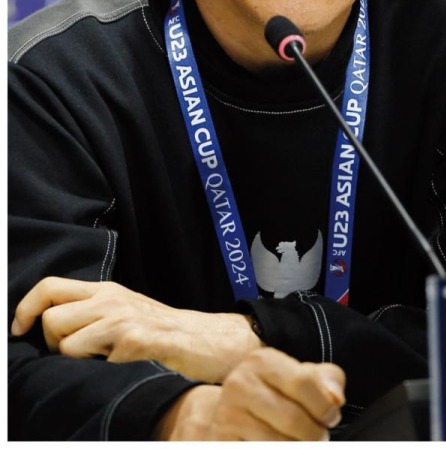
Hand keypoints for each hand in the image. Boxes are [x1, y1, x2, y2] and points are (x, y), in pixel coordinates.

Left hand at [11, 277, 262, 381]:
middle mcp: (112, 300)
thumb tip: (48, 328)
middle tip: (79, 356)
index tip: (20, 330)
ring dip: (78, 362)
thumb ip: (94, 314)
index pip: (50, 287)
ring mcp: (124, 320)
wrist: (213, 341)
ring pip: (66, 343)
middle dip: (54, 346)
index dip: (25, 309)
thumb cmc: (168, 335)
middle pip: (52, 319)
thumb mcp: (127, 313)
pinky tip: (126, 367)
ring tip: (106, 362)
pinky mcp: (136, 340)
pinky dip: (103, 371)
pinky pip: (93, 361)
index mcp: (107, 291)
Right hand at [155, 348, 344, 439]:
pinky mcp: (221, 442)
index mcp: (262, 362)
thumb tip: (335, 399)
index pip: (303, 382)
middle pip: (292, 419)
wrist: (229, 413)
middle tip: (320, 437)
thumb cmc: (277, 392)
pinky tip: (281, 444)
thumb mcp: (302, 376)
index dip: (325, 406)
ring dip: (298, 447)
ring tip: (302, 442)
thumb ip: (328, 380)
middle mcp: (239, 385)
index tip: (332, 417)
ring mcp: (226, 416)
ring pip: (277, 443)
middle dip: (315, 434)